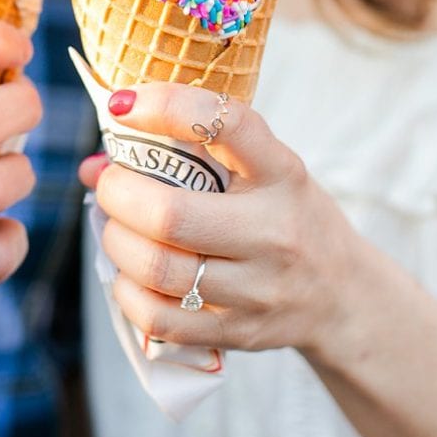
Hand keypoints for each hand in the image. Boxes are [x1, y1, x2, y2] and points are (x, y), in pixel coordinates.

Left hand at [80, 81, 366, 356]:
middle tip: (110, 183)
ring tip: (119, 228)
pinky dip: (127, 291)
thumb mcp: (262, 172)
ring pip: (156, 269)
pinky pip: (158, 318)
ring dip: (116, 241)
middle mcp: (275, 232)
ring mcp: (258, 290)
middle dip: (118, 193)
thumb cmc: (285, 218)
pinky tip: (132, 274)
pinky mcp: (239, 332)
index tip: (123, 103)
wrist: (343, 297)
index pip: (227, 126)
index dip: (166, 107)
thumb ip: (189, 156)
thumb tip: (93, 166)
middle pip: (169, 215)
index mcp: (281, 175)